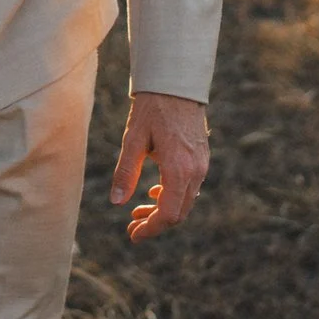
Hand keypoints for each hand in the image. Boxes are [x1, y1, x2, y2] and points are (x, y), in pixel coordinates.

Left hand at [110, 91, 208, 239]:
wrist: (176, 84)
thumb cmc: (152, 108)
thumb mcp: (133, 139)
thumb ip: (126, 172)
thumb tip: (116, 202)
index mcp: (178, 169)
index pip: (168, 214)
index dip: (150, 229)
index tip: (133, 235)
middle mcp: (195, 171)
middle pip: (179, 213)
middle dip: (155, 223)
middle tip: (132, 225)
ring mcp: (202, 165)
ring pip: (185, 201)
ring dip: (163, 210)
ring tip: (138, 209)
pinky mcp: (202, 158)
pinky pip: (190, 187)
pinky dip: (173, 196)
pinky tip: (154, 191)